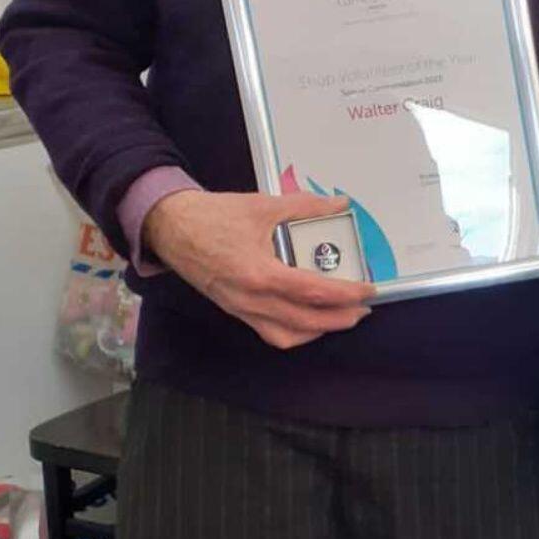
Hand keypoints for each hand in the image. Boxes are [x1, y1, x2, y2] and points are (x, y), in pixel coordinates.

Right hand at [143, 189, 374, 349]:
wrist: (170, 227)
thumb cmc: (214, 216)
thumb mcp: (263, 205)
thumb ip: (305, 206)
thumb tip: (339, 203)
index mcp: (258, 272)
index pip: (312, 291)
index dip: (345, 294)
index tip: (368, 289)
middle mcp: (250, 299)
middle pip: (304, 321)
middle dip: (340, 318)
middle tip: (364, 308)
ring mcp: (240, 309)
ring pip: (286, 335)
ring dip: (318, 330)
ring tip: (342, 316)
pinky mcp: (235, 310)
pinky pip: (270, 332)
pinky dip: (295, 331)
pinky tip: (310, 319)